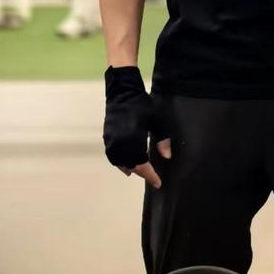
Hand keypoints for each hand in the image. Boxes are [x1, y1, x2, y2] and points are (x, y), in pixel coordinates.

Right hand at [103, 66, 171, 188]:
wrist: (122, 91)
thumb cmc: (143, 104)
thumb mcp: (157, 120)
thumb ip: (162, 139)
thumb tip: (167, 156)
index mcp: (134, 140)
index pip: (142, 164)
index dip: (150, 175)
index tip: (158, 183)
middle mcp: (120, 143)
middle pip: (130, 165)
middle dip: (141, 172)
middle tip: (151, 176)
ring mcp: (111, 140)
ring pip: (119, 162)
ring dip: (129, 167)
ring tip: (138, 171)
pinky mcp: (107, 136)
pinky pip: (112, 155)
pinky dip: (119, 161)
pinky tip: (125, 161)